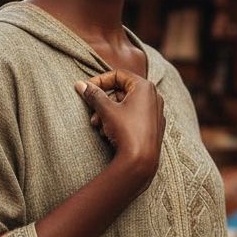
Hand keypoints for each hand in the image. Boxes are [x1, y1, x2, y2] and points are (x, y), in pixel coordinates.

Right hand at [75, 70, 164, 188]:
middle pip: (122, 91)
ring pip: (126, 105)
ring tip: (98, 125)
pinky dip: (120, 121)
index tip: (86, 89)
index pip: (118, 75)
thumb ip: (93, 95)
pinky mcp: (154, 126)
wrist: (141, 161)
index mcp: (145, 87)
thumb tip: (80, 84)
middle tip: (92, 113)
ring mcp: (155, 112)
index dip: (100, 80)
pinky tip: (109, 133)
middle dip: (103, 102)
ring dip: (108, 113)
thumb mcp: (106, 110)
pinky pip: (134, 117)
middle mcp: (153, 96)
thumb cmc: (127, 131)